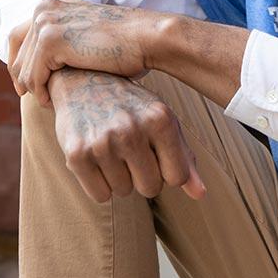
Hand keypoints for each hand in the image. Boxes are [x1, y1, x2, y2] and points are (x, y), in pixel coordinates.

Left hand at [8, 0, 161, 105]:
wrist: (147, 38)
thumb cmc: (127, 44)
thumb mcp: (88, 36)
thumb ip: (67, 41)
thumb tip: (49, 64)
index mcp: (55, 3)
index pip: (18, 36)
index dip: (19, 63)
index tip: (26, 85)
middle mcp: (46, 8)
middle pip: (16, 52)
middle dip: (23, 78)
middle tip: (35, 97)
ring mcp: (46, 22)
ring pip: (23, 68)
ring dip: (34, 89)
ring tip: (50, 101)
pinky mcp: (51, 41)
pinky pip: (33, 77)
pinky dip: (41, 93)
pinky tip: (53, 101)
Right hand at [50, 69, 205, 202]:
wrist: (84, 82)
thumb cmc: (133, 107)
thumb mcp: (164, 121)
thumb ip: (184, 158)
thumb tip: (200, 194)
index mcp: (160, 118)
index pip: (177, 177)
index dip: (168, 172)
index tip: (158, 155)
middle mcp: (132, 128)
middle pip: (150, 188)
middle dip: (144, 176)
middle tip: (132, 151)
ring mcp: (103, 142)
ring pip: (124, 191)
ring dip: (120, 178)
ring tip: (113, 149)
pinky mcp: (77, 154)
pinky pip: (100, 196)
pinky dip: (100, 184)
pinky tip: (96, 157)